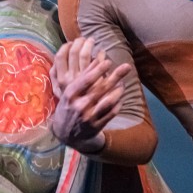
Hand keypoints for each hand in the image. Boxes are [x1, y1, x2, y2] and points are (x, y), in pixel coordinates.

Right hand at [50, 38, 131, 152]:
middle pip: (100, 88)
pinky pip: (112, 112)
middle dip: (115, 76)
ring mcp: (89, 117)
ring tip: (123, 83)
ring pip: (109, 101)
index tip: (108, 61)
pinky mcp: (97, 125)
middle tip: (126, 66)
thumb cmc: (67, 107)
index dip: (98, 69)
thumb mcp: (67, 92)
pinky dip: (118, 103)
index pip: (86, 79)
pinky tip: (120, 97)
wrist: (66, 134)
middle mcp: (79, 105)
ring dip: (119, 90)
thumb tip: (93, 59)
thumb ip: (79, 77)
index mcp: (70, 94)